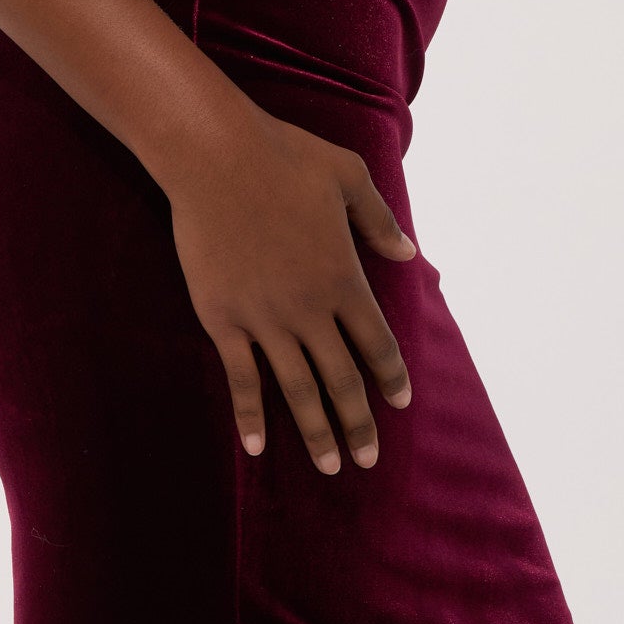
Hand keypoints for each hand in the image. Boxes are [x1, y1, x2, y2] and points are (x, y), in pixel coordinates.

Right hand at [165, 104, 416, 474]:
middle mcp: (310, 309)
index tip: (401, 402)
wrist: (215, 156)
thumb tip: (409, 254)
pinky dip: (249, 415)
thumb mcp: (348, 177)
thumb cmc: (284, 156)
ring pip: (297, 390)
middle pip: (343, 380)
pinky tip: (257, 446)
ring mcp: (265, 319)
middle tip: (368, 460)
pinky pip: (241, 378)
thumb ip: (379, 222)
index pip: (377, 343)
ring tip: (329, 467)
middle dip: (359, 424)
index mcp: (344, 278)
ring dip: (316, 432)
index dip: (391, 377)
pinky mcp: (223, 319)